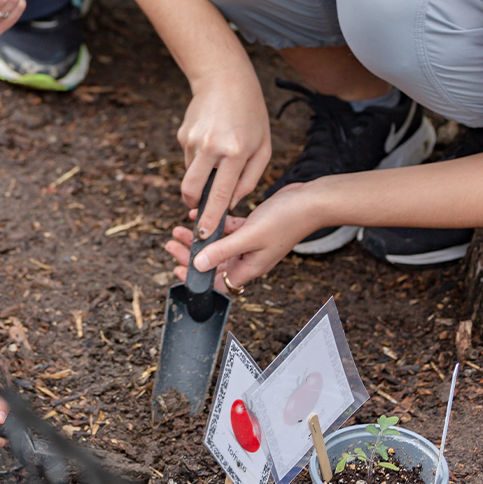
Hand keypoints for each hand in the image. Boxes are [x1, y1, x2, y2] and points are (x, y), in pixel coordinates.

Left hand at [165, 182, 320, 289]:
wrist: (310, 201)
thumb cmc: (286, 220)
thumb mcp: (249, 236)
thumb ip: (222, 250)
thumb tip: (198, 266)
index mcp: (249, 267)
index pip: (217, 282)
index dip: (196, 279)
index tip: (177, 269)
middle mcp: (248, 258)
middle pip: (213, 263)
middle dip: (190, 255)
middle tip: (171, 245)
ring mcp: (250, 243)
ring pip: (217, 244)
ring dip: (198, 238)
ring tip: (179, 230)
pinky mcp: (252, 227)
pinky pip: (227, 229)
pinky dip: (213, 224)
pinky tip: (198, 214)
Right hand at [177, 76, 270, 239]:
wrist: (224, 79)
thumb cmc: (251, 114)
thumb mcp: (263, 145)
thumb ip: (251, 177)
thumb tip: (232, 202)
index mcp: (236, 151)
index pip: (220, 194)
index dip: (211, 217)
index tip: (204, 234)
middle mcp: (212, 147)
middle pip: (193, 189)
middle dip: (193, 206)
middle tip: (197, 214)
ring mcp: (194, 140)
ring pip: (190, 175)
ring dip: (200, 180)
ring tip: (217, 163)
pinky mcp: (182, 135)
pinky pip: (188, 159)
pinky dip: (199, 160)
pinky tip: (210, 142)